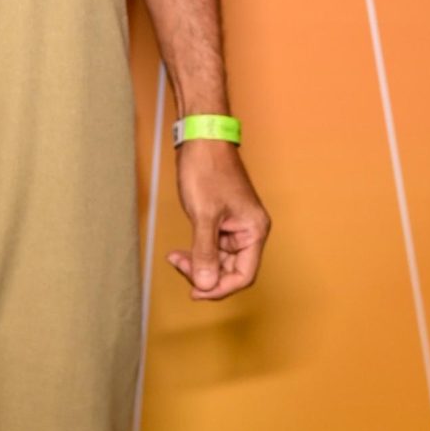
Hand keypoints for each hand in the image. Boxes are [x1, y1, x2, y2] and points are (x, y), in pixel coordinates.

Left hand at [165, 142, 269, 299]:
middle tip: (179, 267)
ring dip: (197, 264)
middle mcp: (248, 231)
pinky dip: (195, 252)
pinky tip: (178, 253)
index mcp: (254, 230)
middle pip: (230, 270)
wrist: (200, 139)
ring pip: (218, 260)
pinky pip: (211, 247)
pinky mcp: (220, 220)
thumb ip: (205, 253)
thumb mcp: (204, 215)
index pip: (244, 275)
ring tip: (175, 258)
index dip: (220, 288)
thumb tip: (206, 285)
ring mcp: (234, 226)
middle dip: (205, 274)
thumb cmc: (207, 170)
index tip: (196, 291)